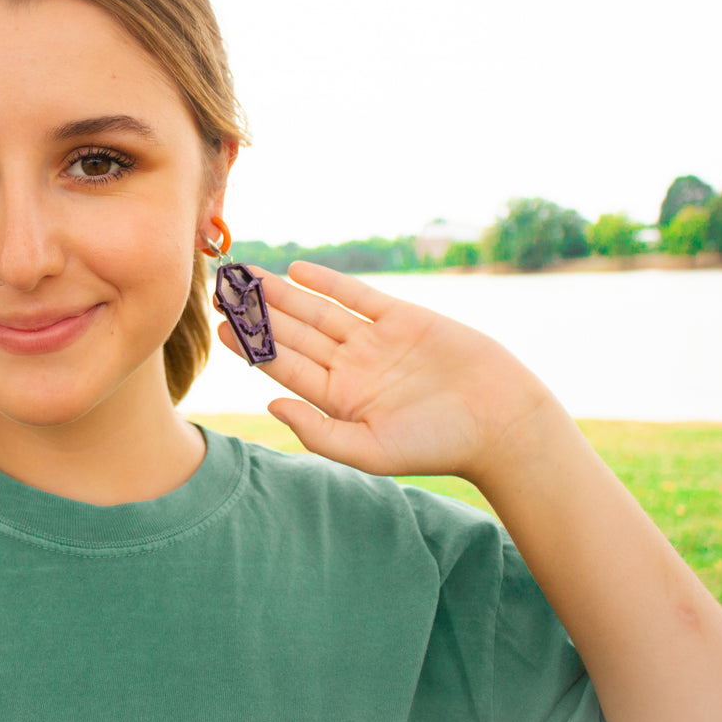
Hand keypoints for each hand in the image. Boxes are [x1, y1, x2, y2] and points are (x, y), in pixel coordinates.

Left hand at [217, 261, 560, 484]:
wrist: (500, 422)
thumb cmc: (438, 445)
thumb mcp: (371, 450)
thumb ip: (318, 432)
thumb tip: (270, 403)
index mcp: (339, 400)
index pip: (283, 368)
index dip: (252, 346)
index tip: (221, 325)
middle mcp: (351, 368)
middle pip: (293, 334)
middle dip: (258, 312)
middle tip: (222, 288)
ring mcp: (375, 341)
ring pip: (318, 312)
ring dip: (283, 293)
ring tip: (248, 275)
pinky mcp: (403, 318)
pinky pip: (358, 296)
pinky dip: (328, 282)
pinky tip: (297, 270)